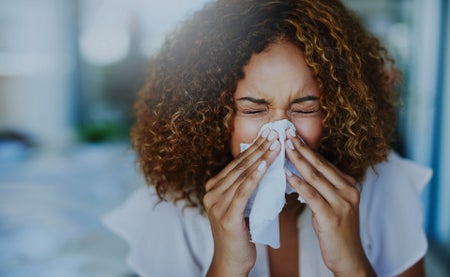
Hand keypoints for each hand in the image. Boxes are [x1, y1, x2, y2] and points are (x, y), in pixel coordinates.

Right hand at [203, 129, 280, 276]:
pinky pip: (244, 190)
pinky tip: (266, 164)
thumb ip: (245, 188)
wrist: (231, 261)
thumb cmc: (239, 234)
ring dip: (261, 157)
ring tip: (275, 144)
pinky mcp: (227, 215)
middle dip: (259, 147)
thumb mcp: (241, 206)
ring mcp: (217, 204)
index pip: (237, 163)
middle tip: (274, 133)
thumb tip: (264, 167)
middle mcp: (211, 193)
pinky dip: (255, 176)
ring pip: (243, 175)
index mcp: (213, 189)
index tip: (268, 134)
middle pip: (239, 166)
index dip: (253, 148)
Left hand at [284, 131, 375, 275]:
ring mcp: (342, 203)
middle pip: (320, 165)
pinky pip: (312, 195)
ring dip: (298, 160)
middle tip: (286, 133)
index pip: (324, 162)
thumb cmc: (336, 231)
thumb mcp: (332, 204)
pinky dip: (298, 183)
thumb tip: (298, 171)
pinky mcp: (331, 216)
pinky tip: (287, 174)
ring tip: (284, 147)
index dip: (307, 148)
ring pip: (315, 176)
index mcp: (348, 185)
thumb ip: (321, 187)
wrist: (349, 258)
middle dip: (301, 148)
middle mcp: (348, 190)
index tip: (293, 135)